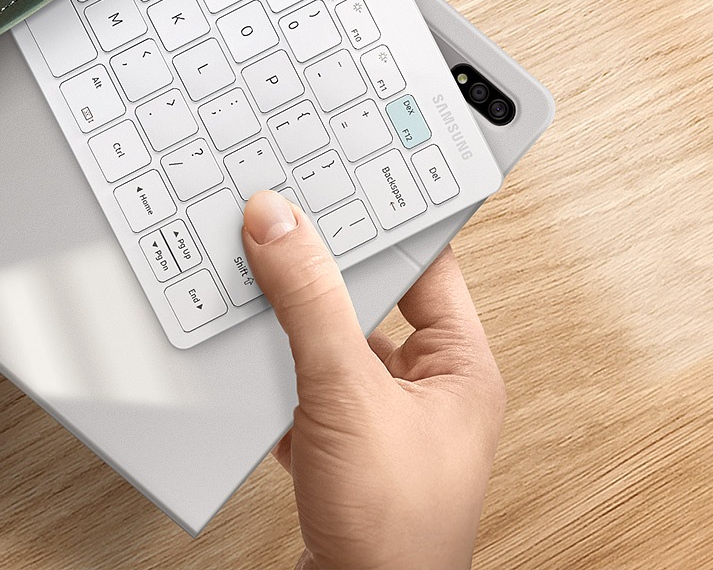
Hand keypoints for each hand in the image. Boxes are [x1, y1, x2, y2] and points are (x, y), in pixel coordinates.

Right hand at [242, 190, 505, 569]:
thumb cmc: (393, 529)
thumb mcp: (346, 393)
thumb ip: (310, 304)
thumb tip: (283, 226)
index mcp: (462, 369)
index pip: (429, 265)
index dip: (386, 222)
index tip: (343, 184)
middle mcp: (430, 394)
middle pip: (371, 305)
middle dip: (322, 276)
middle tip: (282, 228)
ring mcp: (385, 428)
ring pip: (332, 351)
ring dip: (292, 331)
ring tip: (258, 295)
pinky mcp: (344, 457)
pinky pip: (305, 396)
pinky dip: (274, 383)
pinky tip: (250, 370)